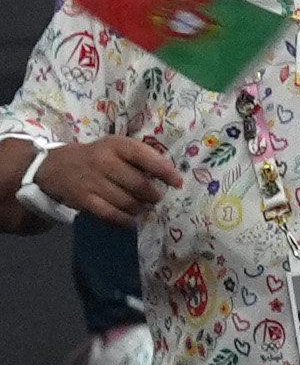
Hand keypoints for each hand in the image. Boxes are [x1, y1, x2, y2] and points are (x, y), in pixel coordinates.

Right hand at [31, 133, 172, 222]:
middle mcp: (103, 162)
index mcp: (116, 145)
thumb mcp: (117, 147)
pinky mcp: (84, 199)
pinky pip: (111, 213)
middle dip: (154, 195)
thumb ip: (141, 157)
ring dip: (142, 207)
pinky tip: (132, 218)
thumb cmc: (98, 156)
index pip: (146, 157)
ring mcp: (92, 181)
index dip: (166, 172)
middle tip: (158, 198)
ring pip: (127, 201)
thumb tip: (170, 175)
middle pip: (139, 184)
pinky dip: (126, 218)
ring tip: (145, 206)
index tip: (178, 182)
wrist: (57, 166)